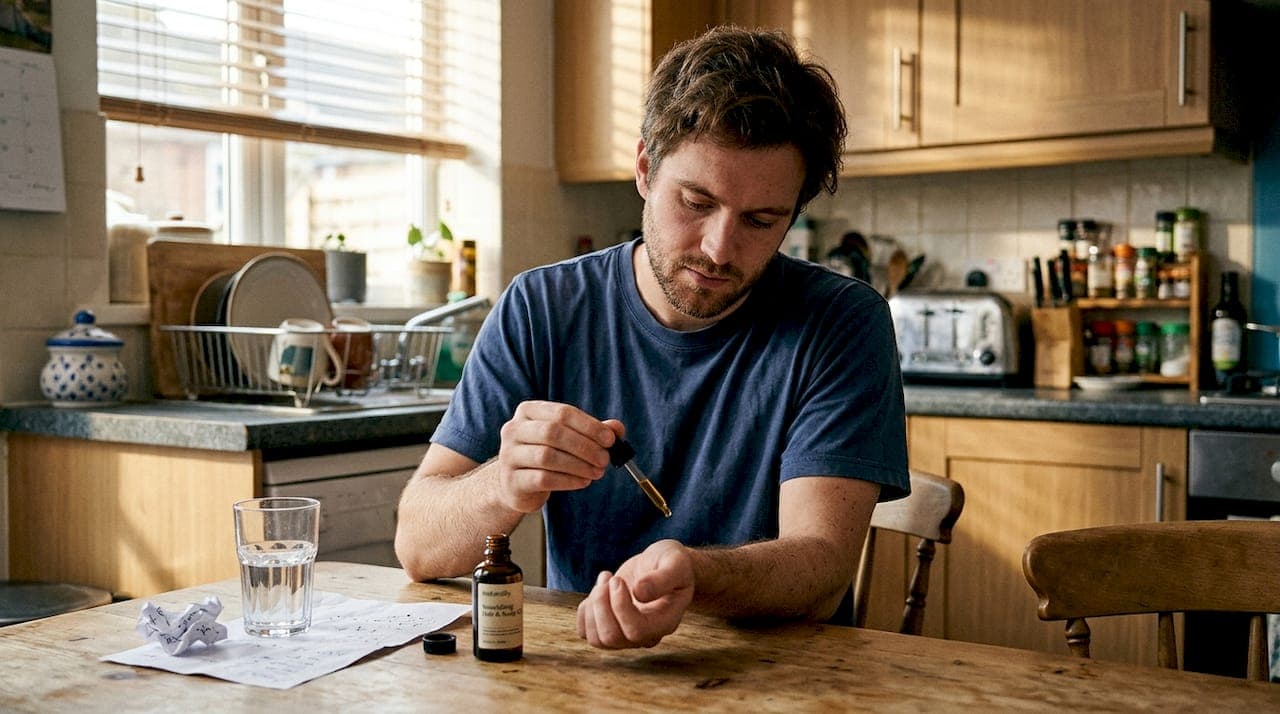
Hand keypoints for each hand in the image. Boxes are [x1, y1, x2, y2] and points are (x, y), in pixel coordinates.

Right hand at [495, 400, 622, 512]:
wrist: (517, 485)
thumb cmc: (547, 455)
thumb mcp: (568, 438)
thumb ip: (592, 431)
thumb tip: (618, 428)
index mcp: (528, 411)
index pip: (562, 413)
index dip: (589, 426)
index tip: (610, 439)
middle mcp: (513, 429)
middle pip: (553, 433)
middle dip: (584, 446)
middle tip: (605, 459)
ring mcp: (508, 455)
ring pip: (547, 456)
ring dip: (578, 465)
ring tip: (597, 472)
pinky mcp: (511, 480)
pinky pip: (543, 478)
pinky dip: (568, 480)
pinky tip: (583, 482)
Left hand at [576, 539, 693, 648]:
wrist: (663, 565)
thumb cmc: (673, 563)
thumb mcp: (675, 563)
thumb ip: (663, 578)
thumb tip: (640, 593)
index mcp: (665, 622)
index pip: (636, 630)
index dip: (619, 606)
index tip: (617, 579)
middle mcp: (646, 635)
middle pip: (612, 637)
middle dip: (602, 605)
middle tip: (609, 577)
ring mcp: (627, 635)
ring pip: (597, 639)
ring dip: (593, 607)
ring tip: (604, 580)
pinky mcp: (611, 627)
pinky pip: (587, 633)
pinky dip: (585, 612)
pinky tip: (598, 590)